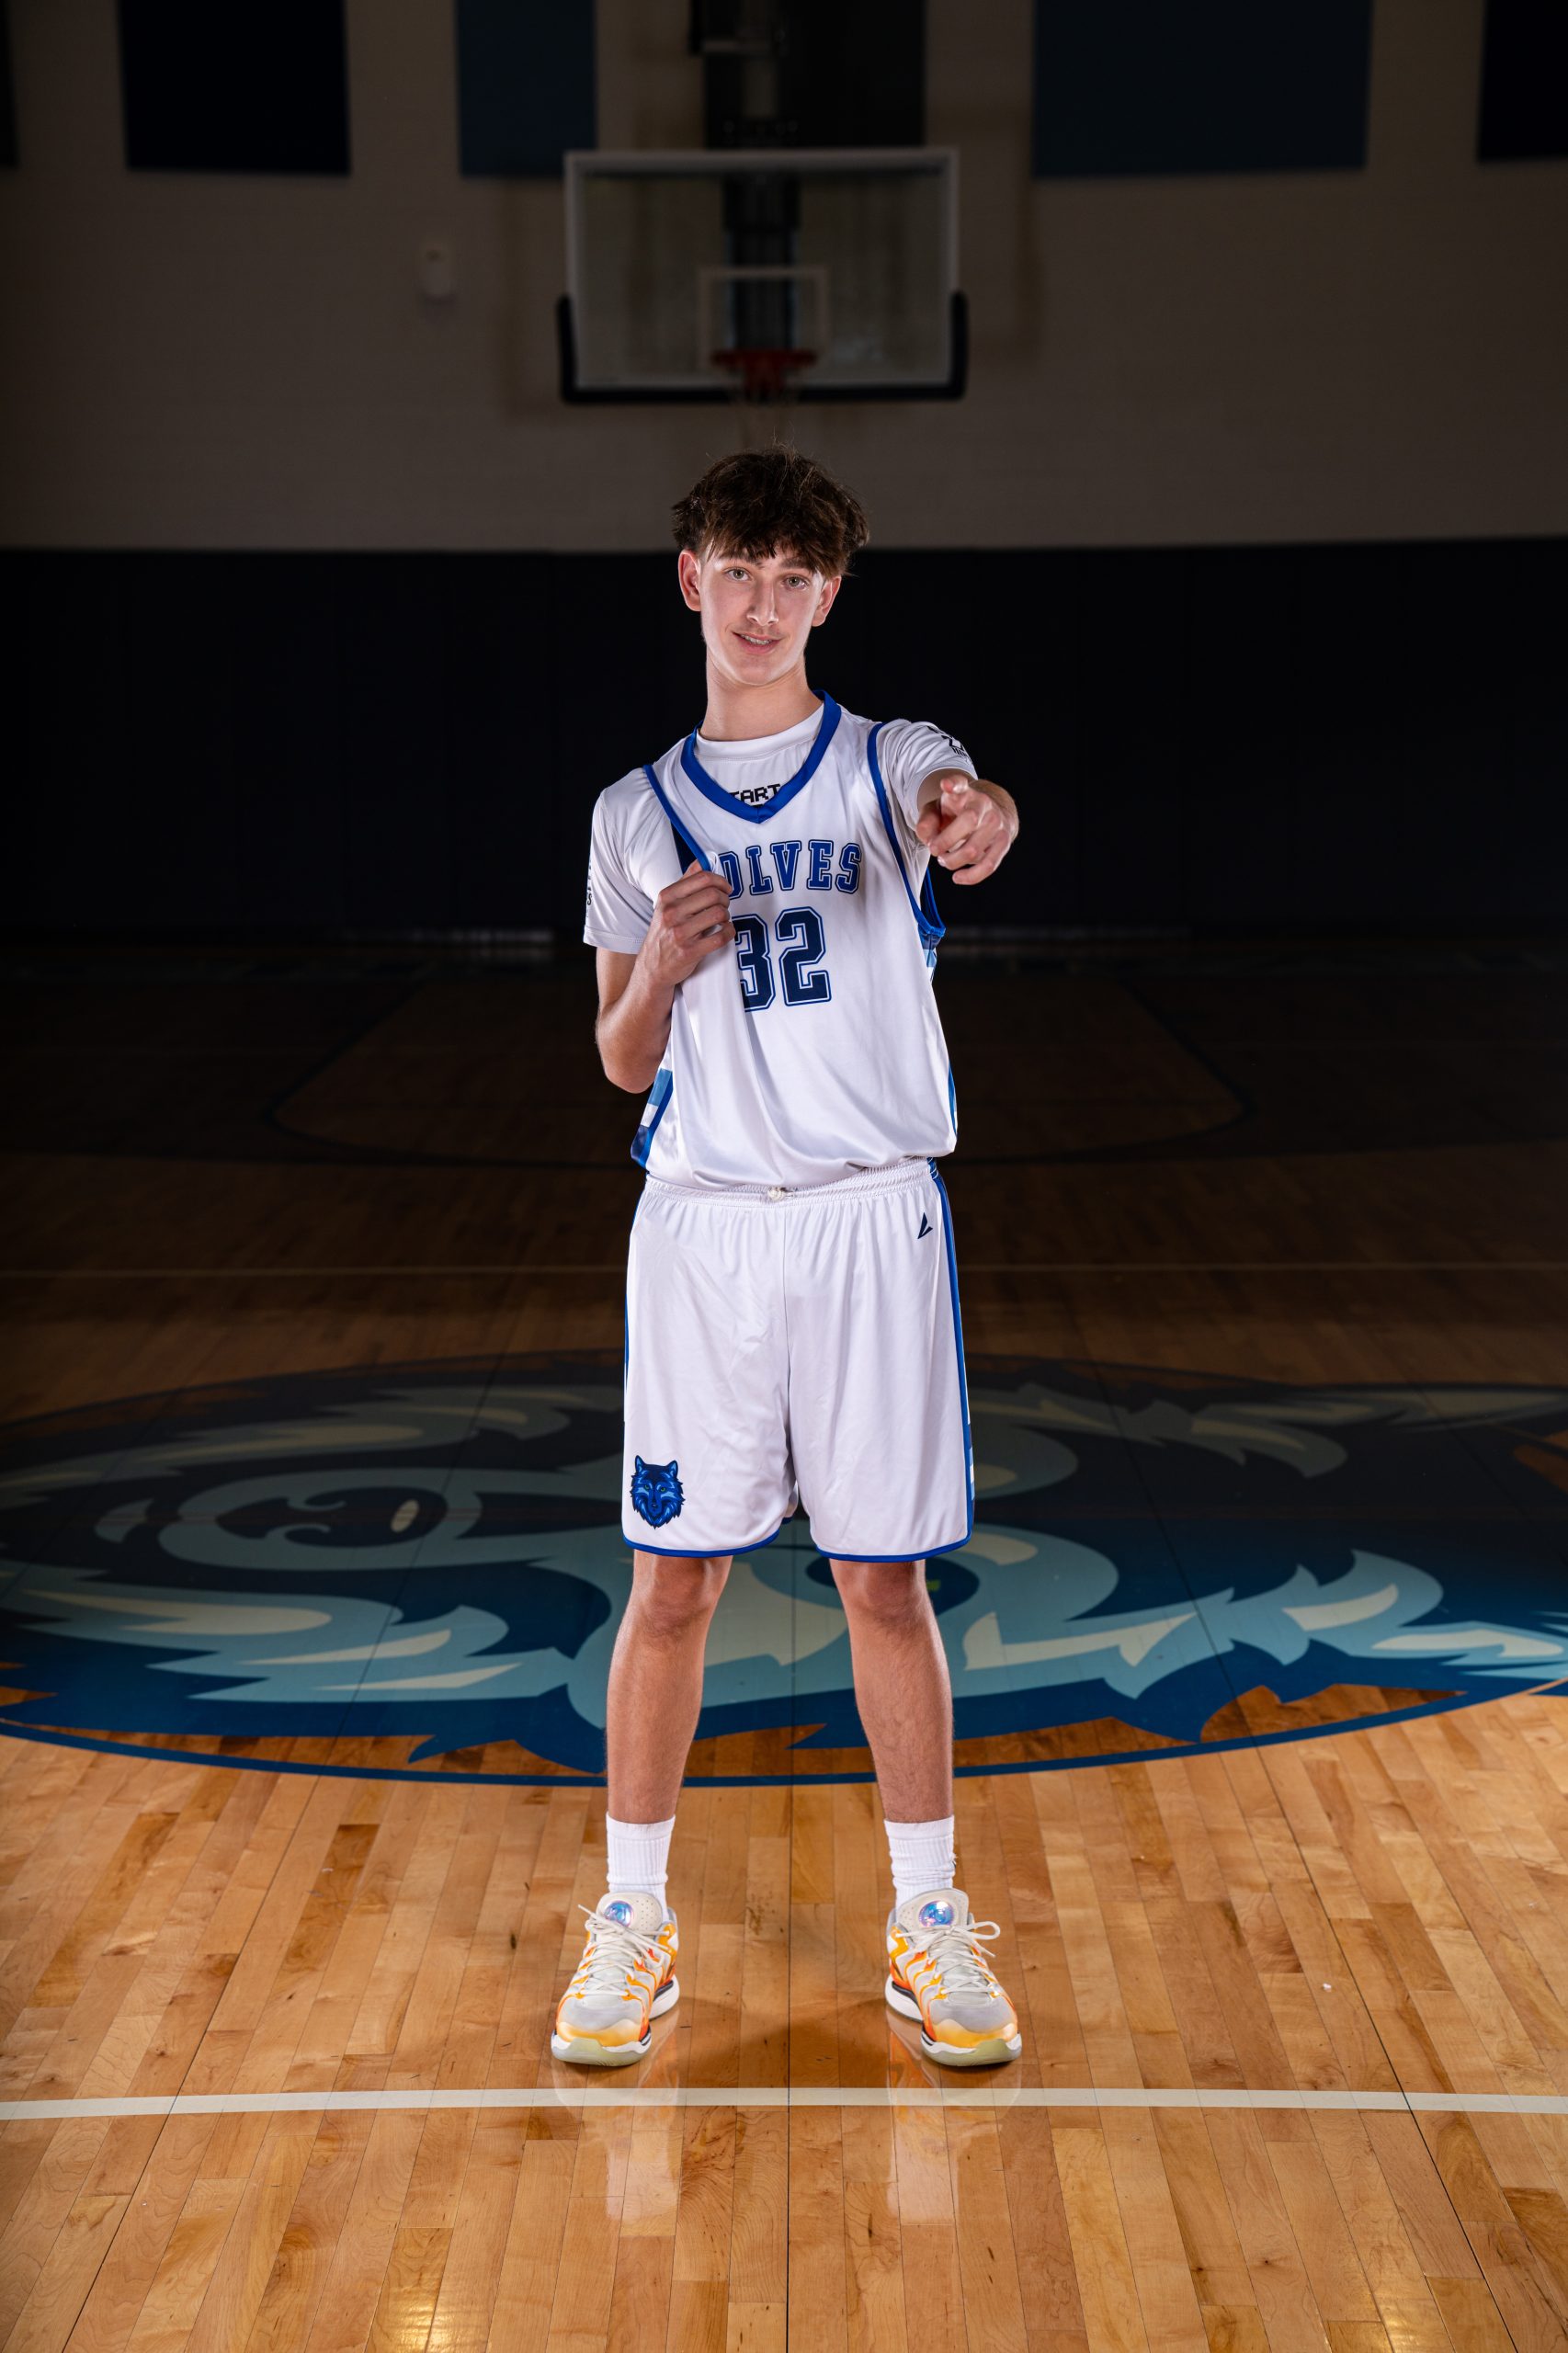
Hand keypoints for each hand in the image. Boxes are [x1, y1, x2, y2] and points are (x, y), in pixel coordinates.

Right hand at [640, 860, 735, 986]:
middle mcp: (671, 913)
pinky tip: (725, 932)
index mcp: (667, 897)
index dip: (721, 881)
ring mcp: (680, 933)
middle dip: (725, 899)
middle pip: (713, 895)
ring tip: (722, 920)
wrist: (652, 967)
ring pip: (718, 914)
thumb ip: (685, 882)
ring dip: (726, 916)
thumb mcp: (667, 905)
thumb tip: (701, 861)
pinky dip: (729, 932)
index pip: (702, 878)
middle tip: (724, 905)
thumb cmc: (663, 933)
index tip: (725, 888)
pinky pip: (721, 937)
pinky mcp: (690, 952)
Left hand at [915, 774, 1015, 885]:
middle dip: (945, 841)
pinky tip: (957, 877)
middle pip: (968, 821)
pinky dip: (971, 876)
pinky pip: (988, 865)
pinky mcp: (1003, 842)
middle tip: (934, 849)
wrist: (991, 813)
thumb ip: (926, 822)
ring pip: (974, 849)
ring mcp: (996, 823)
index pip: (960, 784)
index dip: (954, 784)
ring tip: (944, 861)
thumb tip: (928, 839)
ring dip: (953, 860)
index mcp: (964, 793)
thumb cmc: (959, 813)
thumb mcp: (938, 810)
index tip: (947, 785)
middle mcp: (984, 804)